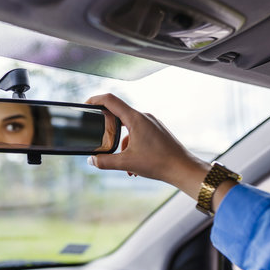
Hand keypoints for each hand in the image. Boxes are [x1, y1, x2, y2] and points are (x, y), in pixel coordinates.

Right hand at [86, 93, 210, 199]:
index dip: (95, 100)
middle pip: (119, 114)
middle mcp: (144, 117)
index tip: (85, 105)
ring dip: (121, 144)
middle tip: (99, 137)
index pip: (110, 100)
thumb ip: (105, 161)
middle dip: (107, 127)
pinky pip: (139, 134)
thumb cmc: (158, 163)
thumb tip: (91, 160)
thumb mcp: (126, 163)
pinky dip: (132, 147)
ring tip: (124, 164)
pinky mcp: (157, 131)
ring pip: (129, 128)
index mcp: (135, 119)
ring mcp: (152, 123)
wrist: (183, 169)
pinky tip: (135, 166)